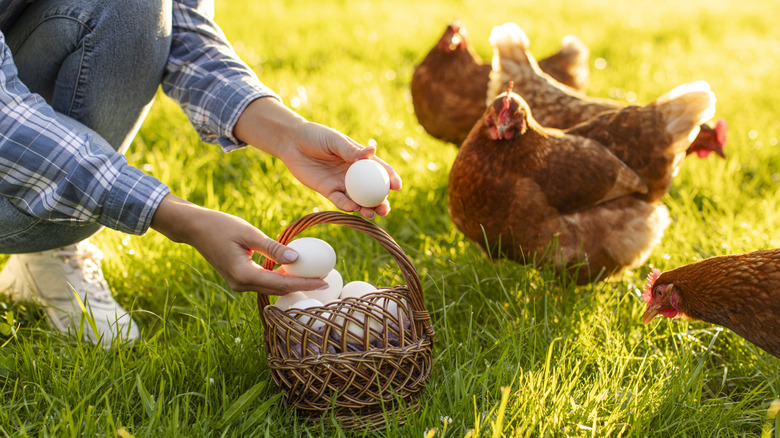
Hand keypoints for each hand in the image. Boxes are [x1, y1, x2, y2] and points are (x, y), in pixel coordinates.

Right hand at [150, 194, 327, 294]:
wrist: (194, 228)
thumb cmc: (220, 226)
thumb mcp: (249, 234)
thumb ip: (273, 248)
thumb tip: (297, 258)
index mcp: (243, 275)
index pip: (281, 284)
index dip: (305, 283)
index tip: (324, 282)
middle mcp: (240, 285)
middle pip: (278, 290)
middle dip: (302, 287)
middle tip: (325, 282)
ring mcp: (238, 284)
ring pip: (271, 288)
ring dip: (292, 284)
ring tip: (314, 278)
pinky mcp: (239, 278)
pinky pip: (263, 282)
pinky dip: (279, 279)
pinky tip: (294, 272)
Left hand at [234, 97, 401, 218]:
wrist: (291, 143)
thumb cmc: (315, 136)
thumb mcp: (334, 141)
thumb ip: (351, 150)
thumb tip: (372, 151)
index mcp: (360, 159)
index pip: (380, 170)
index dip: (390, 179)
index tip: (397, 187)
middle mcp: (354, 174)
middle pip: (372, 190)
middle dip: (381, 201)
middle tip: (385, 209)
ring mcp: (342, 184)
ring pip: (359, 200)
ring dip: (367, 208)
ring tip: (372, 214)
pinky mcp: (328, 191)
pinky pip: (340, 201)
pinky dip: (347, 206)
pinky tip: (352, 208)